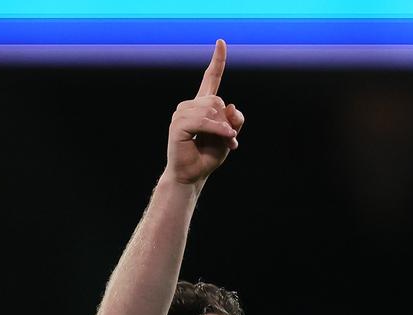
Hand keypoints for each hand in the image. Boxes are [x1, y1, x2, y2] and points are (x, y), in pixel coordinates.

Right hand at [164, 39, 244, 186]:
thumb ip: (234, 121)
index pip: (210, 79)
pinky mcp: (178, 124)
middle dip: (228, 120)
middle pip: (217, 100)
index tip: (221, 42)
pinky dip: (216, 128)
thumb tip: (232, 106)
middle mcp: (190, 106)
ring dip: (223, 127)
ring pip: (211, 109)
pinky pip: (203, 120)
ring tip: (227, 141)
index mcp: (202, 106)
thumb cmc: (207, 157)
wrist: (192, 175)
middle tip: (231, 138)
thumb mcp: (228, 137)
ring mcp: (182, 114)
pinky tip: (225, 136)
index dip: (217, 61)